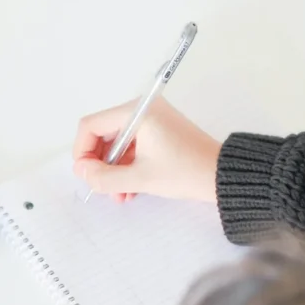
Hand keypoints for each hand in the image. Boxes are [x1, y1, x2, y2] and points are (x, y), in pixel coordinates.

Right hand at [72, 97, 220, 202]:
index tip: (86, 174)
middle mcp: (142, 110)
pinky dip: (126, 166)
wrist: (222, 175)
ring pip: (116, 144)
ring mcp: (151, 120)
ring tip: (119, 194)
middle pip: (102, 134)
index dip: (82, 151)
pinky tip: (129, 189)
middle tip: (101, 186)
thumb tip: (81, 171)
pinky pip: (131, 146)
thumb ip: (103, 177)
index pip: (91, 125)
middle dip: (99, 163)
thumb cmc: (186, 172)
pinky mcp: (158, 131)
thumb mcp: (139, 178)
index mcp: (137, 112)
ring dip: (113, 169)